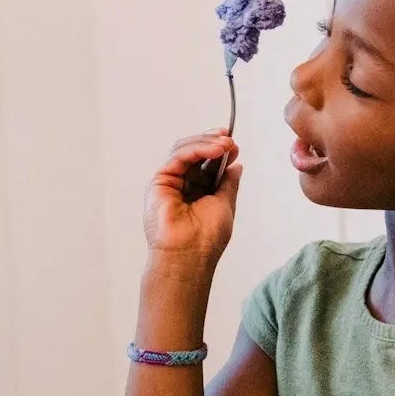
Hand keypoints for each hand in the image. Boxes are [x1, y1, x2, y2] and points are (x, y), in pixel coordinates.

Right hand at [145, 131, 241, 265]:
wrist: (190, 255)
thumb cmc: (205, 239)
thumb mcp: (225, 204)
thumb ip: (227, 183)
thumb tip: (235, 166)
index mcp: (195, 192)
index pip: (204, 163)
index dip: (217, 150)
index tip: (233, 145)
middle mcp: (180, 186)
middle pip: (193, 153)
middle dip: (212, 142)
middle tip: (230, 141)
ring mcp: (169, 183)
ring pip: (184, 150)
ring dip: (206, 143)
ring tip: (225, 145)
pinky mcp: (159, 182)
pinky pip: (177, 157)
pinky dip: (196, 149)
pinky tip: (214, 150)